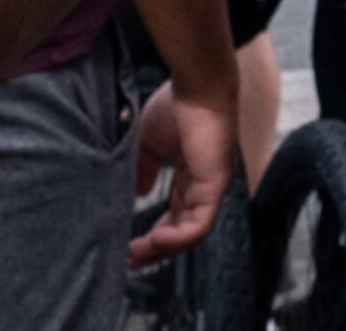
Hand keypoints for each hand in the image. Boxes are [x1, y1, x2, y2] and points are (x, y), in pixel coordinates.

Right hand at [128, 78, 237, 268]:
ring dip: (163, 248)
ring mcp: (212, 188)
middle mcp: (204, 187)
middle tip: (130, 261)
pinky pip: (200, 224)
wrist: (197, 84)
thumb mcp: (150, 143)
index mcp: (191, 177)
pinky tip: (155, 240)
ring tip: (137, 254)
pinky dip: (178, 238)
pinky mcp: (216, 186)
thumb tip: (137, 193)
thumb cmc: (176, 105)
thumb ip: (144, 169)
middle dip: (156, 250)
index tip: (129, 246)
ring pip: (191, 234)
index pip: (175, 216)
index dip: (154, 234)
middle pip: (183, 231)